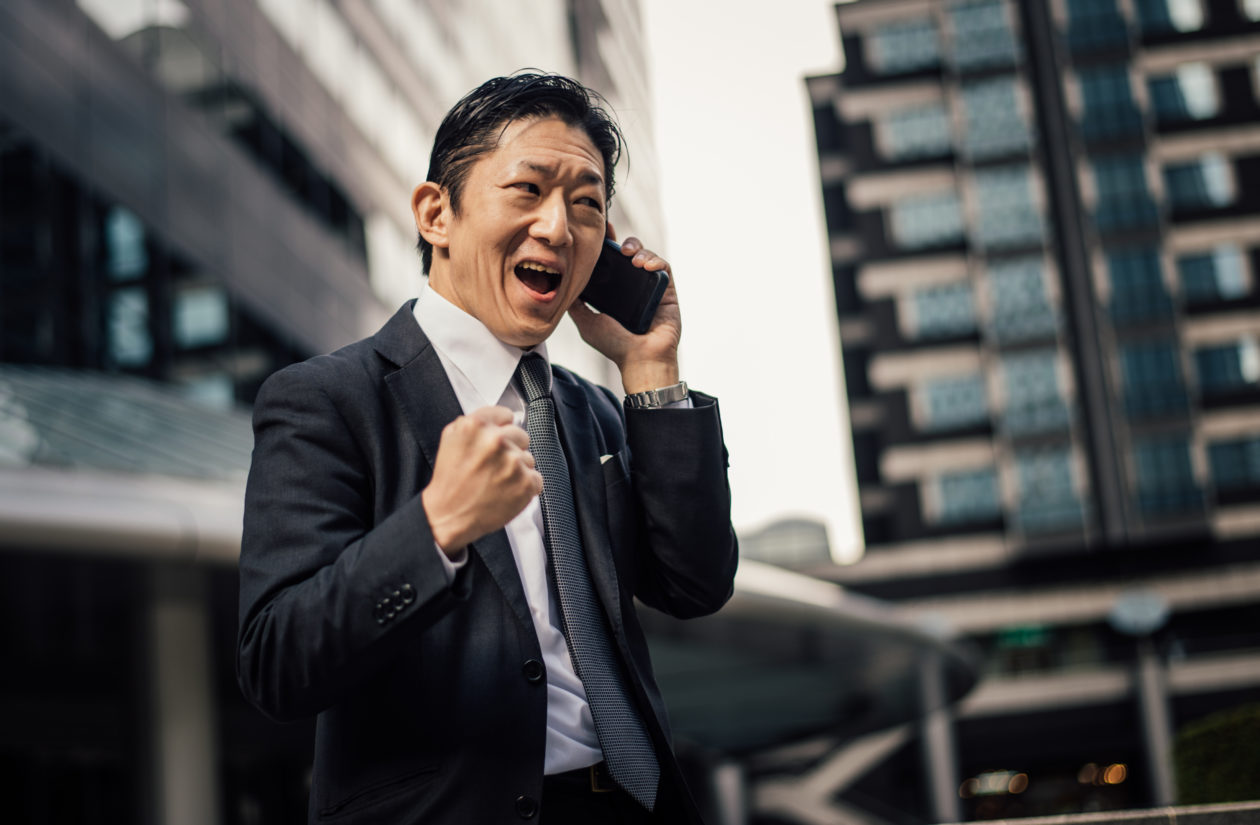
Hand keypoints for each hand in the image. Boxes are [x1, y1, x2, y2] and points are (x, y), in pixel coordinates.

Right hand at [421, 406, 541, 555]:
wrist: (449, 515)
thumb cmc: (450, 480)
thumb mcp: (451, 438)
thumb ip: (475, 422)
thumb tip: (500, 417)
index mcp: (477, 426)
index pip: (506, 415)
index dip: (500, 429)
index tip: (494, 441)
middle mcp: (496, 441)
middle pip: (521, 435)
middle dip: (510, 449)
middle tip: (493, 465)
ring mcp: (513, 462)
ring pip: (528, 458)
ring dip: (517, 469)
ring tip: (496, 480)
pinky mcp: (526, 483)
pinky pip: (535, 478)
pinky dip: (524, 486)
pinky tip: (506, 491)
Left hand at [568, 235, 680, 392]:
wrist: (641, 359)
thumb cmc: (615, 346)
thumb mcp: (587, 322)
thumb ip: (575, 304)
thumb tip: (561, 285)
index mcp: (614, 292)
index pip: (610, 263)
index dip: (606, 246)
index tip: (600, 233)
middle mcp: (632, 287)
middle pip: (629, 254)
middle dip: (622, 242)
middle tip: (615, 240)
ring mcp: (650, 288)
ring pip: (646, 256)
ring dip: (639, 249)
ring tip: (630, 256)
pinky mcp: (667, 291)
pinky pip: (664, 268)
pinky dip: (655, 261)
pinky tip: (645, 265)